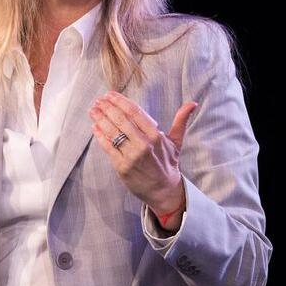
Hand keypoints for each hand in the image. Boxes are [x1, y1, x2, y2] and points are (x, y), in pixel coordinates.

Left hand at [88, 90, 197, 223]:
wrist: (164, 190)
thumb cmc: (168, 164)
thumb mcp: (176, 142)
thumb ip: (181, 121)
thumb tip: (192, 103)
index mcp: (156, 136)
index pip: (135, 112)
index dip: (120, 101)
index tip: (110, 94)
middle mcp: (144, 144)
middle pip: (121, 120)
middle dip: (108, 108)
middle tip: (99, 100)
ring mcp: (132, 156)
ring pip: (113, 132)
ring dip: (100, 119)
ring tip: (93, 110)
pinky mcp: (122, 167)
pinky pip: (108, 147)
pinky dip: (100, 136)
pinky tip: (95, 127)